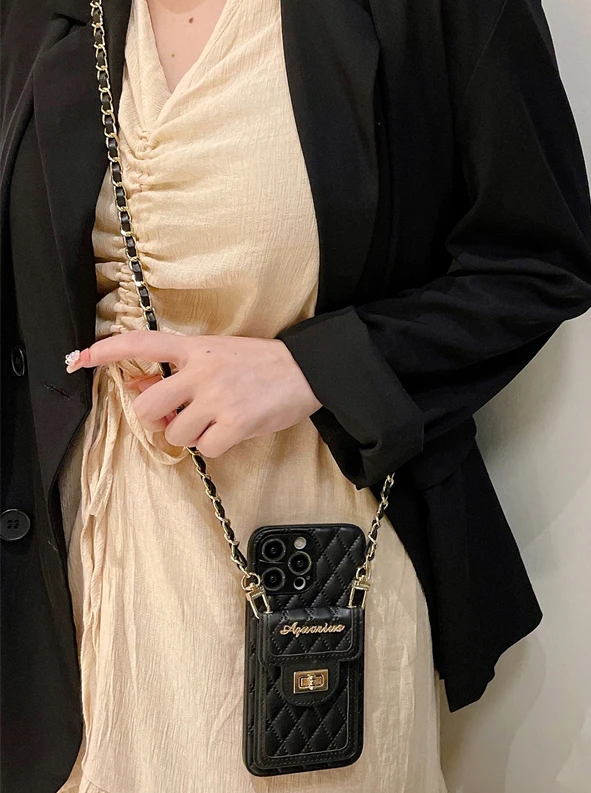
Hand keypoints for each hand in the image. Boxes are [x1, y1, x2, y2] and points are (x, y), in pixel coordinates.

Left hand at [66, 330, 322, 457]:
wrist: (307, 371)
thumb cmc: (262, 364)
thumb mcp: (218, 355)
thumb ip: (180, 370)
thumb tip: (138, 386)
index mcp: (197, 348)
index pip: (141, 343)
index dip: (107, 351)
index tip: (80, 358)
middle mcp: (202, 371)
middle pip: (147, 407)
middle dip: (155, 421)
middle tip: (172, 419)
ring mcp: (218, 398)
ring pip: (175, 434)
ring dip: (189, 435)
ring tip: (213, 424)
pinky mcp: (236, 424)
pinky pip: (205, 449)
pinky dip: (215, 446)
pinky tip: (231, 432)